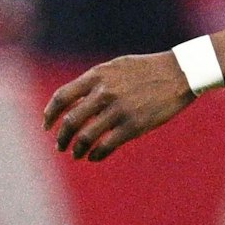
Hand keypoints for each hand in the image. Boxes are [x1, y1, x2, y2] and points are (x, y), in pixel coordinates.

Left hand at [42, 52, 193, 161]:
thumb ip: (94, 81)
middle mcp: (104, 92)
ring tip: (75, 154)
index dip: (50, 114)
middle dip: (61, 137)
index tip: (47, 125)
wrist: (178, 73)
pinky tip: (93, 157)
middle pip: (71, 120)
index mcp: (97, 76)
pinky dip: (95, 154)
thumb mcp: (115, 67)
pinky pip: (106, 146)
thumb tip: (73, 99)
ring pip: (86, 137)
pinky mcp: (134, 126)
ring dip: (76, 149)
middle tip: (59, 145)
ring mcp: (118, 110)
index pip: (62, 97)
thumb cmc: (145, 70)